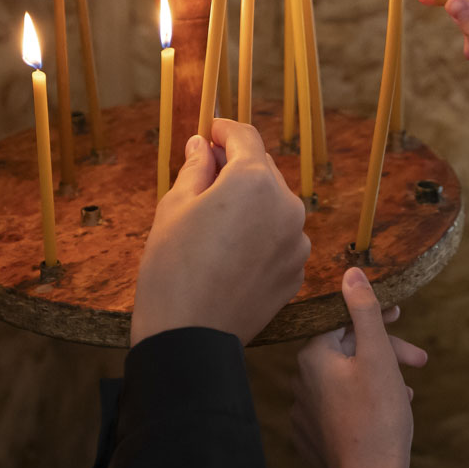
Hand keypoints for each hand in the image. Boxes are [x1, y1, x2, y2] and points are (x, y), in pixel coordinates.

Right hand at [131, 120, 310, 345]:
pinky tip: (233, 250)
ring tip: (217, 221)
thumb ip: (196, 169)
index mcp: (254, 181)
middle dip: (237, 167)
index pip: (245, 137)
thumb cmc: (172, 267)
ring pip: (274, 205)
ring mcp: (296, 241)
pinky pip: (280, 238)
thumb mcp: (174, 207)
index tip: (209, 130)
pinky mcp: (296, 271)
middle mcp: (286, 206)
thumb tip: (202, 145)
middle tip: (204, 175)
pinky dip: (261, 234)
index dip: (225, 130)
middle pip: (263, 170)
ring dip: (252, 202)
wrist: (190, 337)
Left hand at [291, 268, 427, 467]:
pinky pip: (340, 405)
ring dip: (380, 376)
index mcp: (312, 356)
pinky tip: (389, 407)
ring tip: (407, 389)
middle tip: (419, 359)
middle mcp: (300, 380)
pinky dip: (365, 400)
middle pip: (347, 351)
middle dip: (386, 351)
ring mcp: (304, 410)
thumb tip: (350, 272)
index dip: (374, 316)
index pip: (342, 322)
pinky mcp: (313, 434)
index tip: (399, 315)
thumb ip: (364, 310)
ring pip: (346, 379)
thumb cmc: (378, 415)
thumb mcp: (377, 355)